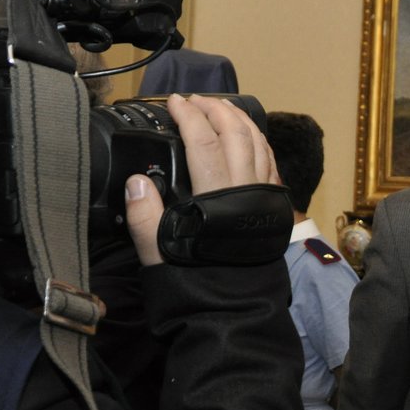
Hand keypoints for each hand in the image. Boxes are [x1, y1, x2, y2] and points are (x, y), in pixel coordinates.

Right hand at [126, 94, 280, 265]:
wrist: (234, 310)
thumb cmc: (197, 282)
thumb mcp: (160, 254)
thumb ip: (144, 218)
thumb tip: (136, 181)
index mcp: (216, 198)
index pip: (204, 142)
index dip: (189, 116)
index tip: (174, 102)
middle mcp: (244, 190)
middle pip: (235, 134)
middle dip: (215, 109)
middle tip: (195, 100)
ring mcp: (263, 195)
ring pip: (257, 143)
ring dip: (239, 119)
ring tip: (220, 107)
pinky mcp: (273, 205)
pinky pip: (269, 160)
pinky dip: (257, 139)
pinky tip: (247, 134)